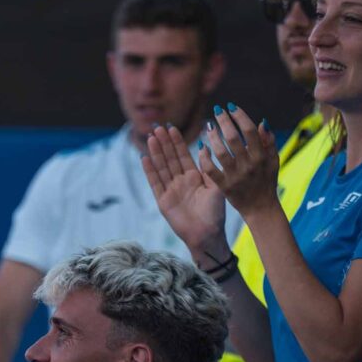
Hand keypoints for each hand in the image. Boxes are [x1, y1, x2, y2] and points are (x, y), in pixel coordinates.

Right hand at [142, 125, 227, 254]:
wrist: (207, 235)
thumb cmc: (215, 214)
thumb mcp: (216, 186)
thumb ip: (209, 167)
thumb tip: (204, 145)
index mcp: (194, 177)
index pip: (183, 155)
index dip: (177, 142)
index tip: (171, 127)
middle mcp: (181, 182)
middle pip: (170, 158)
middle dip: (164, 143)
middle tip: (158, 127)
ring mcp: (171, 191)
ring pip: (161, 168)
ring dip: (155, 153)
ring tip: (151, 137)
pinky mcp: (163, 201)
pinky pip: (155, 183)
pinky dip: (150, 171)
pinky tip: (144, 157)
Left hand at [201, 107, 279, 219]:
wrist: (260, 208)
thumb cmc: (267, 181)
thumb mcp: (273, 161)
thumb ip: (269, 142)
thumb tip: (262, 122)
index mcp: (261, 157)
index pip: (249, 131)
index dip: (240, 116)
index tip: (231, 106)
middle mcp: (248, 166)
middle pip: (233, 138)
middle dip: (224, 121)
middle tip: (217, 111)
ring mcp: (235, 177)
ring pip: (220, 152)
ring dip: (213, 137)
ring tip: (208, 127)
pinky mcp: (224, 187)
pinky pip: (211, 170)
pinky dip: (205, 158)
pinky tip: (202, 148)